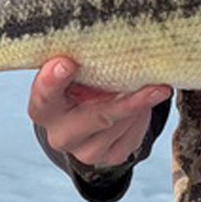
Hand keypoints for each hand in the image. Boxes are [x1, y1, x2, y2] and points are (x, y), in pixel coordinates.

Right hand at [29, 57, 171, 167]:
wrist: (90, 114)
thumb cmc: (82, 82)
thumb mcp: (77, 72)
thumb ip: (83, 63)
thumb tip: (112, 44)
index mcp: (44, 108)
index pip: (44, 96)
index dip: (53, 81)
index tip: (66, 63)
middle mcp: (61, 135)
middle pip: (96, 117)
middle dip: (126, 102)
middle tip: (156, 87)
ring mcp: (87, 151)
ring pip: (122, 123)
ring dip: (139, 102)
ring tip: (149, 84)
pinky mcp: (111, 157)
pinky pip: (134, 134)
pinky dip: (142, 114)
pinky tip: (144, 101)